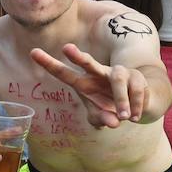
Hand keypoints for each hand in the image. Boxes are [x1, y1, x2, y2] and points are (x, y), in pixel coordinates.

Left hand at [31, 43, 147, 127]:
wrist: (139, 102)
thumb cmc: (110, 106)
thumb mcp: (101, 116)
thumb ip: (101, 119)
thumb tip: (111, 122)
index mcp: (84, 82)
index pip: (64, 73)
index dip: (49, 63)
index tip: (32, 52)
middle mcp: (99, 74)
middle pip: (88, 62)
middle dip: (78, 56)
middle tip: (66, 48)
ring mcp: (119, 73)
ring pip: (118, 79)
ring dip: (121, 100)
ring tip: (123, 118)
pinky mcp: (137, 78)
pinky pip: (137, 91)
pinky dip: (136, 107)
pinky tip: (135, 117)